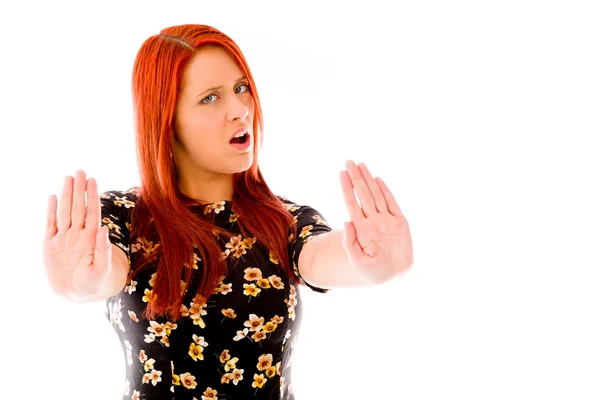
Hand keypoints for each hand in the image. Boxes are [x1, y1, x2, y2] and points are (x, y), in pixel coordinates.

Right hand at [42, 170, 112, 299]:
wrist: (74, 293)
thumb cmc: (92, 282)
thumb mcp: (101, 269)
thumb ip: (103, 250)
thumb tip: (104, 229)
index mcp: (91, 238)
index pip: (92, 212)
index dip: (92, 196)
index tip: (93, 180)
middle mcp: (78, 234)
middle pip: (78, 208)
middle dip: (79, 190)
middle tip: (80, 171)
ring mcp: (64, 238)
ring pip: (65, 212)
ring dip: (66, 195)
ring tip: (68, 178)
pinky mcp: (50, 244)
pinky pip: (50, 224)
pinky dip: (51, 211)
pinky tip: (52, 197)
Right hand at [339, 160, 412, 283]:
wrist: (399, 275)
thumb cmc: (374, 270)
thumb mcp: (357, 262)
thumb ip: (350, 243)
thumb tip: (346, 222)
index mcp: (364, 231)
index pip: (352, 204)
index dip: (347, 187)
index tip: (342, 173)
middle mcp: (376, 222)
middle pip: (364, 195)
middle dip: (356, 177)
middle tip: (349, 162)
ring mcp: (389, 220)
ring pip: (377, 194)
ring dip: (368, 178)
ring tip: (361, 165)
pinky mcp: (401, 221)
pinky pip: (392, 201)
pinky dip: (384, 189)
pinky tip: (376, 178)